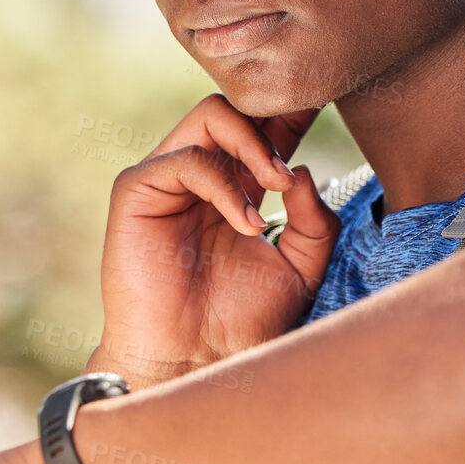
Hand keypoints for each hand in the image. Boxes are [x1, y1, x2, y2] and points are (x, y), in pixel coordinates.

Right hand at [94, 94, 339, 382]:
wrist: (195, 361)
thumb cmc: (243, 320)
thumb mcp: (302, 268)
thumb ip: (314, 221)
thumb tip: (304, 171)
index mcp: (240, 185)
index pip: (266, 128)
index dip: (295, 112)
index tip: (327, 102)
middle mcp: (203, 174)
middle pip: (237, 107)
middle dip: (276, 119)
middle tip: (299, 162)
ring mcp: (168, 179)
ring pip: (212, 116)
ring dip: (255, 147)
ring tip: (279, 187)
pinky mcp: (137, 192)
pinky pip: (186, 160)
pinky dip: (225, 186)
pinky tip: (246, 224)